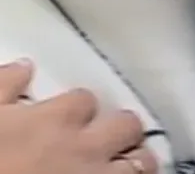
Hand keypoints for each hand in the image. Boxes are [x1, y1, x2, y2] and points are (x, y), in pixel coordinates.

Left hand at [0, 59, 155, 173]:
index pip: (138, 168)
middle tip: (105, 144)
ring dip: (77, 109)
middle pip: (123, 125)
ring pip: (80, 98)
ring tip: (65, 118)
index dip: (138, 167)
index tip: (131, 171)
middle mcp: (75, 147)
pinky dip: (18, 76)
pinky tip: (20, 74)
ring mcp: (33, 118)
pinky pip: (12, 77)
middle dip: (119, 133)